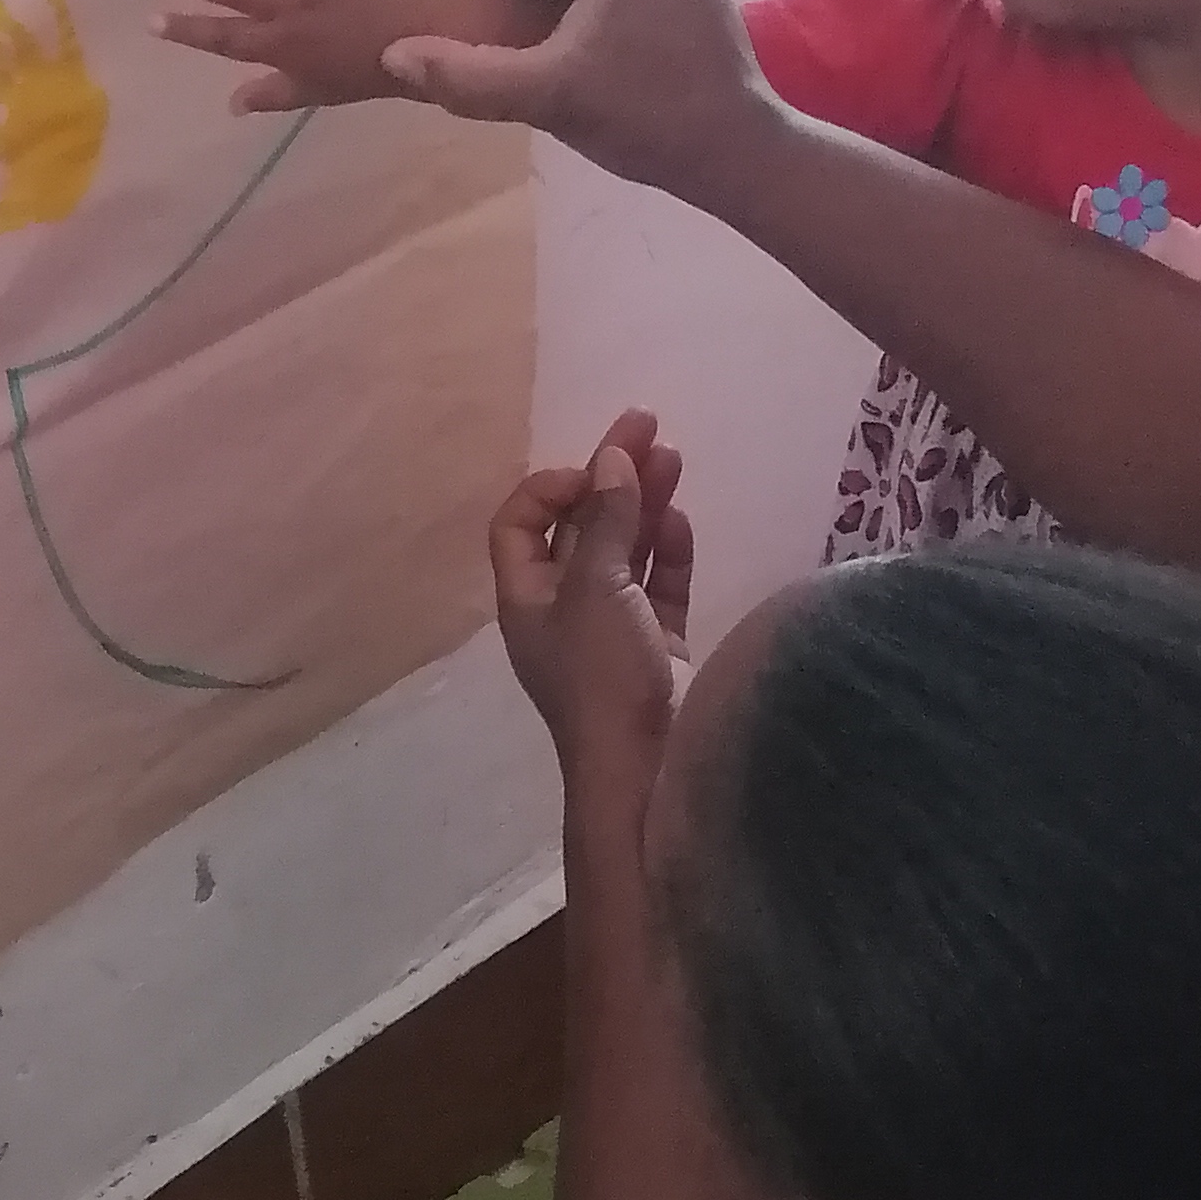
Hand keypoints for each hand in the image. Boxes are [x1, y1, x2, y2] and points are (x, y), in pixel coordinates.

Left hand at [489, 410, 691, 786]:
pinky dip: (669, 554)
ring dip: (645, 505)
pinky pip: (660, 591)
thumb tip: (614, 458)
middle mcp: (563, 614)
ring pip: (625, 555)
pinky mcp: (657, 654)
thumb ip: (608, 522)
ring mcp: (612, 635)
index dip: (550, 486)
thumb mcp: (598, 590)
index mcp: (526, 600)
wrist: (648, 773)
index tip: (594, 465)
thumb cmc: (604, 678)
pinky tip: (681, 520)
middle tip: (649, 427)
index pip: (519, 524)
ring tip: (676, 457)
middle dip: (610, 479)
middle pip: (579, 531)